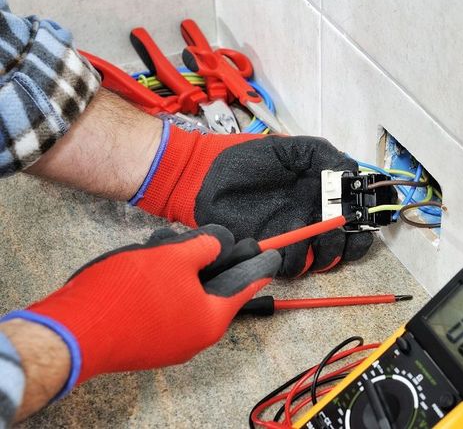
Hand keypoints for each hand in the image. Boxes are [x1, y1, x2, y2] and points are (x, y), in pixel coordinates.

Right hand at [2, 225, 280, 386]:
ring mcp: (168, 339)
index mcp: (211, 320)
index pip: (244, 287)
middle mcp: (194, 335)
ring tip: (177, 240)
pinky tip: (153, 256)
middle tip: (231, 242)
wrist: (73, 332)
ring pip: (185, 293)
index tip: (272, 257)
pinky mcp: (143, 336)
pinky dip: (164, 280)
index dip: (258, 266)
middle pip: (214, 290)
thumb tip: (219, 243)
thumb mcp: (174, 258)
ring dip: (183, 266)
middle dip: (218, 260)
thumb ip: (204, 247)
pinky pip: (164, 304)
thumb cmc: (130, 294)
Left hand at [136, 122, 373, 276]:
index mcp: (323, 194)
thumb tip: (353, 174)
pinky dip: (294, 261)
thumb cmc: (249, 158)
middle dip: (346, 244)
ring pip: (322, 259)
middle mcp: (314, 218)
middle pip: (347, 244)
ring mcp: (295, 236)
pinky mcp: (273, 250)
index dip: (365, 222)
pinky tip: (285, 246)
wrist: (208, 176)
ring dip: (322, 255)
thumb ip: (325, 157)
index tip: (358, 218)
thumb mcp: (292, 148)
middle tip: (334, 232)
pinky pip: (292, 266)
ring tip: (308, 239)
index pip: (357, 216)